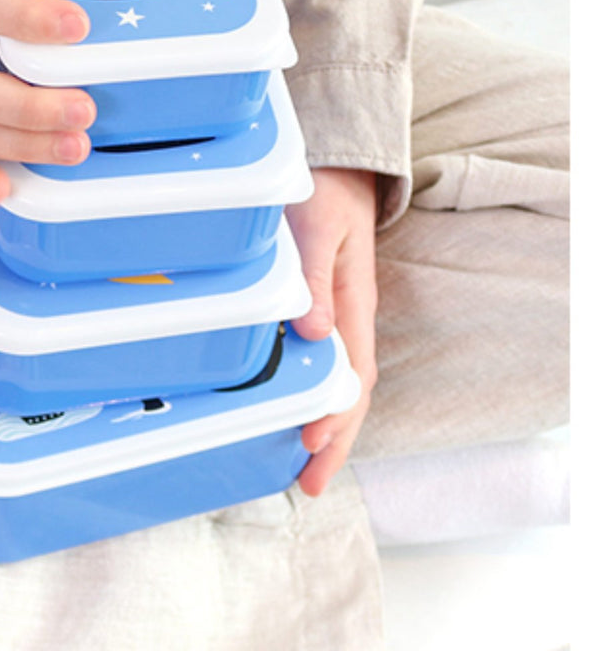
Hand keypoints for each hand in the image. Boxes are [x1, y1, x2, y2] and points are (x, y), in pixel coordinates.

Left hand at [285, 168, 378, 496]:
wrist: (337, 167)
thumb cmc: (326, 193)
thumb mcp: (318, 230)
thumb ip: (315, 279)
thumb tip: (314, 334)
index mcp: (353, 305)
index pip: (353, 376)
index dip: (334, 416)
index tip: (310, 446)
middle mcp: (348, 317)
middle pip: (350, 393)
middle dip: (333, 440)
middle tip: (310, 483)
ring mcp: (336, 315)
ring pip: (338, 382)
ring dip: (325, 422)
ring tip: (304, 463)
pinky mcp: (320, 307)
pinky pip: (324, 361)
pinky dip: (314, 392)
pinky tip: (296, 407)